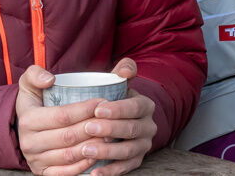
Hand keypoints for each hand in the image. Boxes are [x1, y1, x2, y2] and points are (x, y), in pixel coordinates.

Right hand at [15, 66, 108, 175]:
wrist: (25, 128)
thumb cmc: (35, 103)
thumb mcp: (29, 83)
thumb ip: (35, 74)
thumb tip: (50, 79)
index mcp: (27, 120)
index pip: (62, 115)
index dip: (86, 109)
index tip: (104, 101)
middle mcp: (29, 142)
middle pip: (69, 136)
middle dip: (94, 128)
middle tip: (113, 120)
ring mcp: (36, 160)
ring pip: (70, 156)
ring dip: (93, 147)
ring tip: (111, 136)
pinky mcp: (43, 172)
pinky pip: (67, 172)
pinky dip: (84, 165)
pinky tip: (98, 155)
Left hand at [74, 59, 157, 175]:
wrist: (117, 120)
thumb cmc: (112, 99)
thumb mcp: (118, 81)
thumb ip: (123, 69)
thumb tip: (125, 71)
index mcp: (145, 106)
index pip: (135, 107)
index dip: (118, 109)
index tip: (98, 110)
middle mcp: (148, 126)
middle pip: (131, 129)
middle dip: (110, 129)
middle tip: (88, 128)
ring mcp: (143, 146)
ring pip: (128, 151)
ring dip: (107, 152)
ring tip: (86, 150)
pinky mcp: (136, 161)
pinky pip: (125, 168)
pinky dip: (110, 172)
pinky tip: (94, 173)